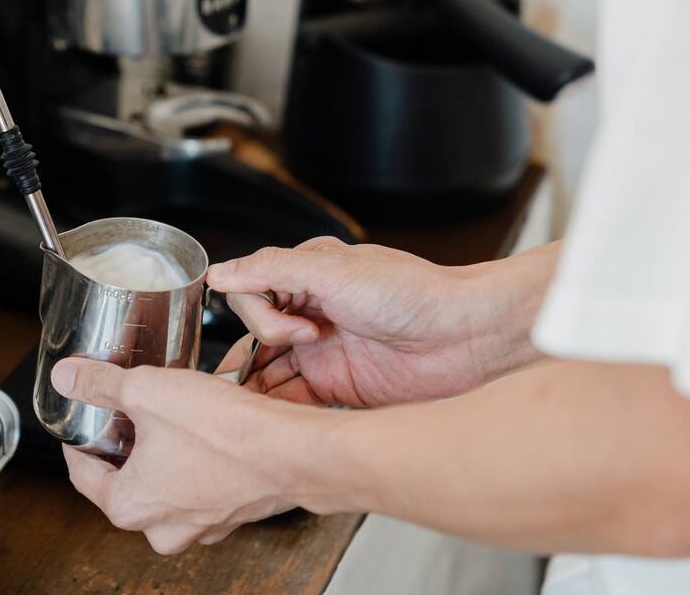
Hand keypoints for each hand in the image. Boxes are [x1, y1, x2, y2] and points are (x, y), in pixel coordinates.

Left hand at [51, 357, 305, 553]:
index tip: (81, 420)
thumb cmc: (225, 432)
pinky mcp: (232, 512)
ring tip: (170, 416)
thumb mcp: (147, 391)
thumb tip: (67, 376)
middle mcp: (164, 528)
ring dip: (163, 454)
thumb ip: (100, 383)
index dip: (78, 438)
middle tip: (129, 412)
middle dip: (125, 445)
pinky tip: (206, 431)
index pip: (82, 474)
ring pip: (165, 485)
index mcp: (129, 507)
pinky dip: (197, 462)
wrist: (293, 450)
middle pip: (124, 482)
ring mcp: (202, 525)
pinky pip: (201, 486)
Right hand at [209, 237, 552, 407]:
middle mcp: (312, 314)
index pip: (251, 295)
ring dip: (261, 388)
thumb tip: (220, 273)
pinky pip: (296, 403)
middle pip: (255, 337)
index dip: (262, 316)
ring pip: (270, 374)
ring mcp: (325, 353)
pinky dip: (281, 412)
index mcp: (307, 277)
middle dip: (256, 353)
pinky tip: (276, 420)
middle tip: (287, 364)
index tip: (295, 329)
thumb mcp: (333, 268)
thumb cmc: (414, 292)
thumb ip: (271, 269)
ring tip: (259, 403)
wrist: (469, 336)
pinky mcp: (340, 389)